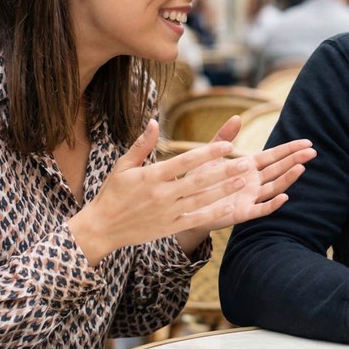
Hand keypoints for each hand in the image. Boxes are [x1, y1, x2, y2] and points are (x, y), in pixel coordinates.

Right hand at [68, 120, 254, 265]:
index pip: (185, 161)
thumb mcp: (123, 166)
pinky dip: (212, 214)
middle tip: (247, 162)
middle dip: (225, 171)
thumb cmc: (112, 193)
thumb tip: (154, 121)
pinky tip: (229, 207)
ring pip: (202, 199)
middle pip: (199, 180)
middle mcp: (162, 194)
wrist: (101, 228)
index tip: (227, 145)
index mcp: (152, 176)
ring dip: (224, 190)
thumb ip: (142, 144)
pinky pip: (195, 220)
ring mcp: (167, 212)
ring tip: (243, 181)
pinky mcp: (169, 227)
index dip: (208, 153)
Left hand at [187, 115, 315, 230]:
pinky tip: (285, 196)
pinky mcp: (243, 212)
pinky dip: (273, 204)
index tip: (307, 142)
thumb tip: (238, 116)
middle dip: (295, 160)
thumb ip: (224, 136)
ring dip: (288, 178)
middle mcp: (253, 181)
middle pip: (278, 169)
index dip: (289, 149)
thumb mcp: (210, 154)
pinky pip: (261, 209)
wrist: (185, 205)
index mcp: (248, 166)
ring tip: (302, 167)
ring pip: (274, 186)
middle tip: (313, 151)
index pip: (273, 156)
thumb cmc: (199, 179)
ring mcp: (250, 197)